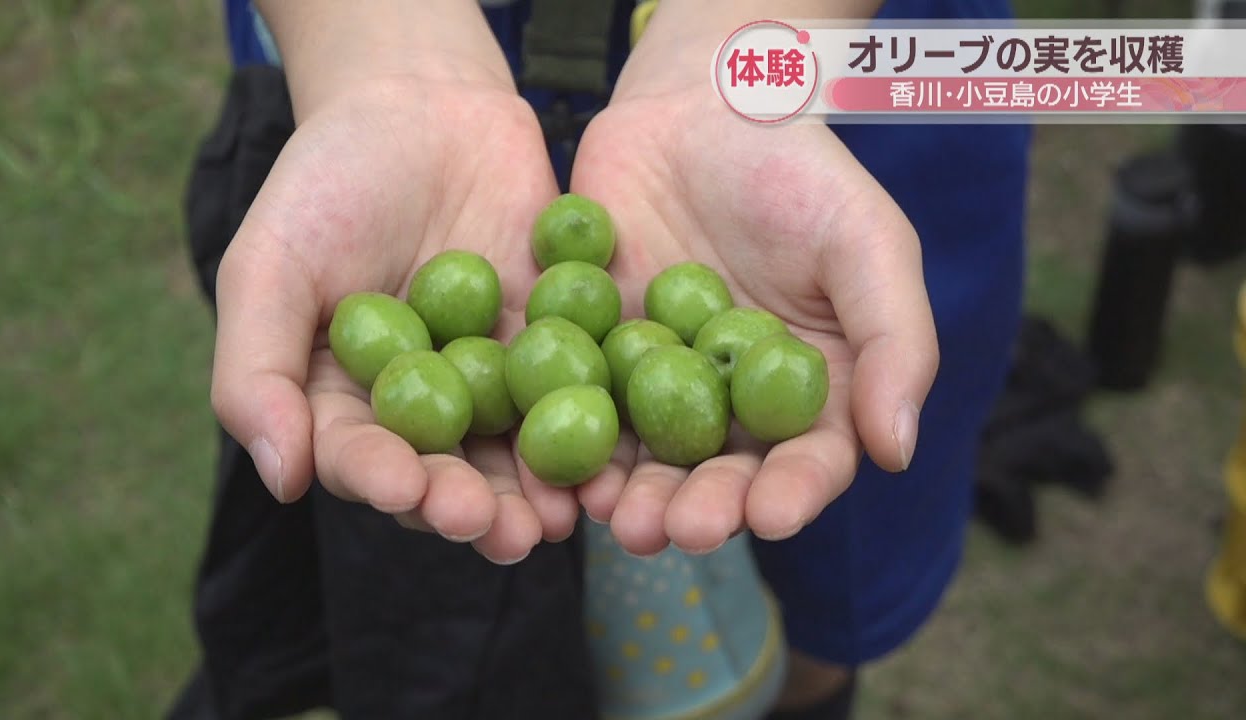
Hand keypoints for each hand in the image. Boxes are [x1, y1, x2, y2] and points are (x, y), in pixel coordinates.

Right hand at [210, 74, 576, 564]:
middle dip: (467, 505)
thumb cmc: (329, 181)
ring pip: (515, 453)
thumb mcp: (269, 263)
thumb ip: (256, 368)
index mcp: (346, 400)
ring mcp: (495, 381)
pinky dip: (593, 429)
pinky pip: (577, 392)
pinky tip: (608, 461)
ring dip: (534, 494)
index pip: (359, 455)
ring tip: (554, 523)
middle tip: (493, 528)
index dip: (379, 478)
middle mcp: (424, 407)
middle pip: (444, 473)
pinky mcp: (558, 347)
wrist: (424, 104)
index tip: (403, 489)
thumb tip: (281, 479)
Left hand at [572, 87, 938, 555]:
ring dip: (634, 498)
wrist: (698, 103)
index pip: (810, 458)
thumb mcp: (868, 241)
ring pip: (648, 458)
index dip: (794, 492)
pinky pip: (583, 407)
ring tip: (620, 523)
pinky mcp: (596, 355)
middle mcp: (736, 401)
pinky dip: (571, 443)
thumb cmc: (799, 169)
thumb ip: (894, 341)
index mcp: (812, 387)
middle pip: (723, 474)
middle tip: (680, 531)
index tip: (771, 515)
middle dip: (704, 509)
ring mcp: (662, 383)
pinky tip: (561, 472)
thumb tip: (895, 452)